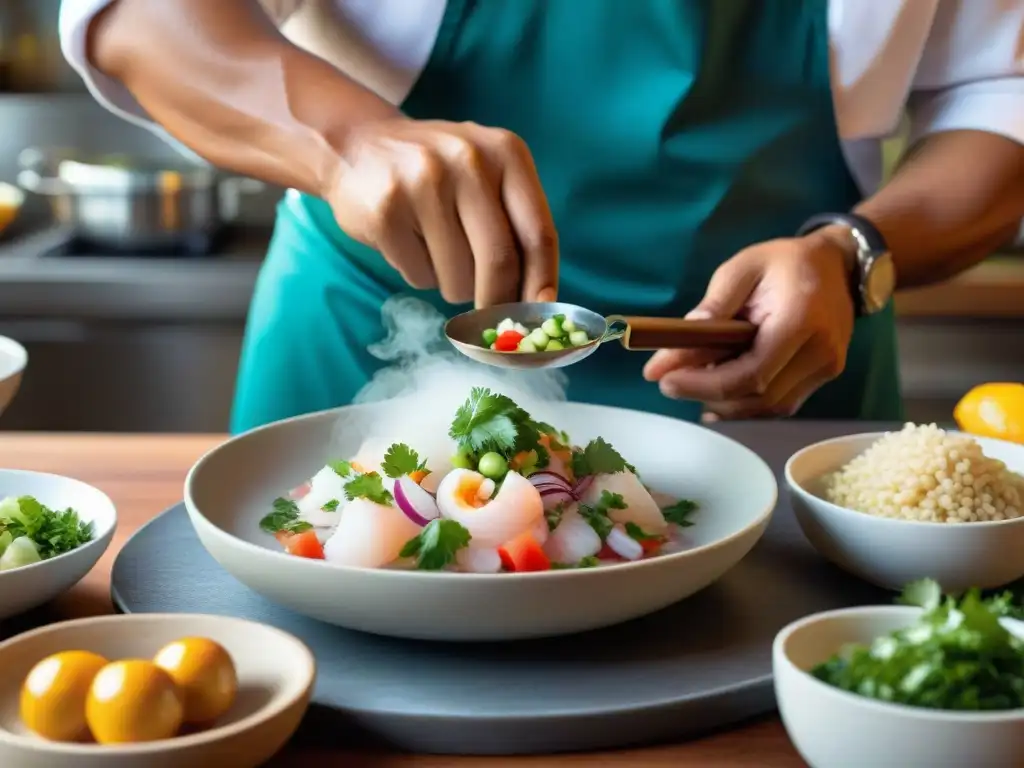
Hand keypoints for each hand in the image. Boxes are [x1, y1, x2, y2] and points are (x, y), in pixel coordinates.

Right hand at [327, 118, 558, 306]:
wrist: (356, 147)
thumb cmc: (438, 174)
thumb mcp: (486, 177)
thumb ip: (516, 226)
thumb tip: (537, 302)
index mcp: (506, 152)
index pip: (538, 233)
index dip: (543, 283)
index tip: (541, 315)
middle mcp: (469, 161)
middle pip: (500, 261)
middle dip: (497, 302)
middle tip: (489, 319)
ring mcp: (423, 183)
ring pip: (458, 277)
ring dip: (453, 287)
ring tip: (437, 254)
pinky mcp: (386, 211)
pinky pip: (420, 276)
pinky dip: (420, 276)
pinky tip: (409, 245)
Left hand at [643, 232, 855, 417]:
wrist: (837, 266)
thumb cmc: (785, 262)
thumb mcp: (742, 269)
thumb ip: (713, 307)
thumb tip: (676, 346)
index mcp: (801, 320)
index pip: (752, 373)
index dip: (705, 384)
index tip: (666, 380)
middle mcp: (821, 353)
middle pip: (758, 397)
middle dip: (708, 395)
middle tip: (670, 383)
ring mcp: (826, 370)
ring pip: (768, 408)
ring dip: (724, 403)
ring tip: (692, 384)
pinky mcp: (822, 378)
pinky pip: (779, 404)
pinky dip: (744, 404)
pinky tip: (717, 395)